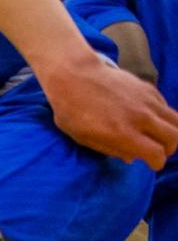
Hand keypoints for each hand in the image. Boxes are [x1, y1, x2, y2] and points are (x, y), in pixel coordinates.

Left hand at [42, 58, 177, 170]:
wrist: (75, 76)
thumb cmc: (72, 111)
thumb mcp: (85, 138)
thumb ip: (112, 149)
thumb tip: (132, 158)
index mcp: (124, 133)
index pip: (157, 154)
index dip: (156, 163)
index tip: (152, 164)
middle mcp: (141, 118)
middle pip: (173, 138)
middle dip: (168, 149)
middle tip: (158, 151)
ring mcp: (147, 101)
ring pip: (176, 121)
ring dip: (171, 132)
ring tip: (159, 137)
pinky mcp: (148, 89)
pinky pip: (166, 107)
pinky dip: (163, 117)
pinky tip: (150, 119)